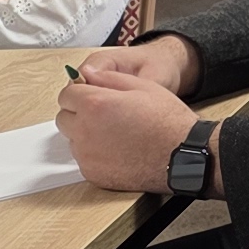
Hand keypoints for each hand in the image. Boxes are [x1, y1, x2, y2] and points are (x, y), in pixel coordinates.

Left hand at [56, 56, 196, 193]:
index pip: (67, 95)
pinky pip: (84, 159)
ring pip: (73, 140)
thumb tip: (86, 75)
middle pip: (64, 118)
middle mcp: (85, 131)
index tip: (91, 95)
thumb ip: (108, 78)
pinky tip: (118, 150)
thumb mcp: (143, 86)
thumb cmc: (167, 121)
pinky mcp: (93, 174)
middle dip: (79, 113)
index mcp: (95, 104)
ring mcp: (87, 155)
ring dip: (86, 134)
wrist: (184, 155)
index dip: (80, 92)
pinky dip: (95, 154)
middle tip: (104, 114)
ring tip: (115, 133)